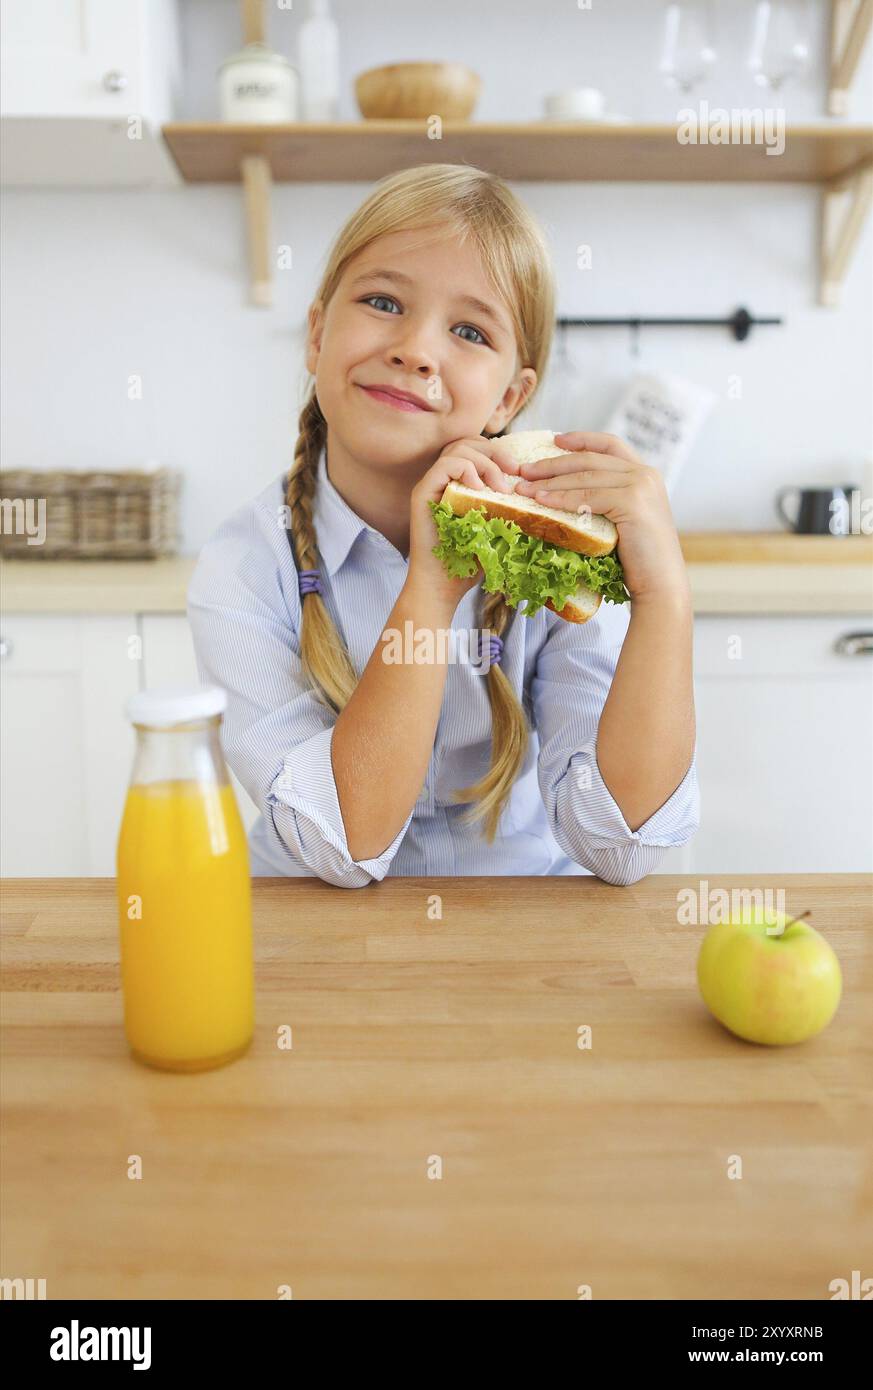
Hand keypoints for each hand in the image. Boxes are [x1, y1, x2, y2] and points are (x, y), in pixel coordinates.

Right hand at [406, 435, 520, 613]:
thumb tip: (538, 496)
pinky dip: (466, 470)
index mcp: (459, 484)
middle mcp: (442, 480)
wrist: (442, 587)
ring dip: (485, 463)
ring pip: (457, 448)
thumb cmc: (470, 563)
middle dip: (496, 453)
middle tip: (514, 472)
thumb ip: (508, 509)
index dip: (499, 454)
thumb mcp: (497, 529)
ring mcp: (431, 485)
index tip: (519, 472)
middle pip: (468, 443)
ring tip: (499, 488)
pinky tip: (480, 490)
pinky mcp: (422, 493)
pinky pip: (444, 464)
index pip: (477, 450)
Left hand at [513, 430, 689, 601]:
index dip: (581, 439)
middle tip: (523, 470)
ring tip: (523, 488)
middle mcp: (645, 474)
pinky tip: (542, 501)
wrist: (660, 585)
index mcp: (645, 474)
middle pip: (590, 459)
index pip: (609, 445)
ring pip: (585, 477)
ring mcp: (641, 485)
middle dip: (553, 462)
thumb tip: (562, 493)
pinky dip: (561, 497)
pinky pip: (587, 496)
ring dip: (550, 481)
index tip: (555, 440)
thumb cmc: (637, 561)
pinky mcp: (632, 502)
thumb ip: (605, 501)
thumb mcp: (622, 521)